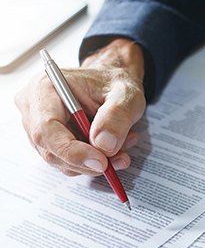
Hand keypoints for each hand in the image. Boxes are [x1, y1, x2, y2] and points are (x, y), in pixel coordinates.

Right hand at [15, 38, 145, 175]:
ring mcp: (40, 128)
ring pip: (63, 162)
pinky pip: (71, 164)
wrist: (113, 87)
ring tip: (122, 145)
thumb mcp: (125, 95)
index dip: (73, 151)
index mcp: (45, 87)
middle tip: (120, 158)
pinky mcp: (52, 143)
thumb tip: (104, 145)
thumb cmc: (114, 84)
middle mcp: (35, 108)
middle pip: (52, 151)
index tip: (101, 162)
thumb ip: (116, 117)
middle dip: (89, 161)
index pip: (46, 129)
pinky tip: (112, 147)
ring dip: (96, 163)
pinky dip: (94, 163)